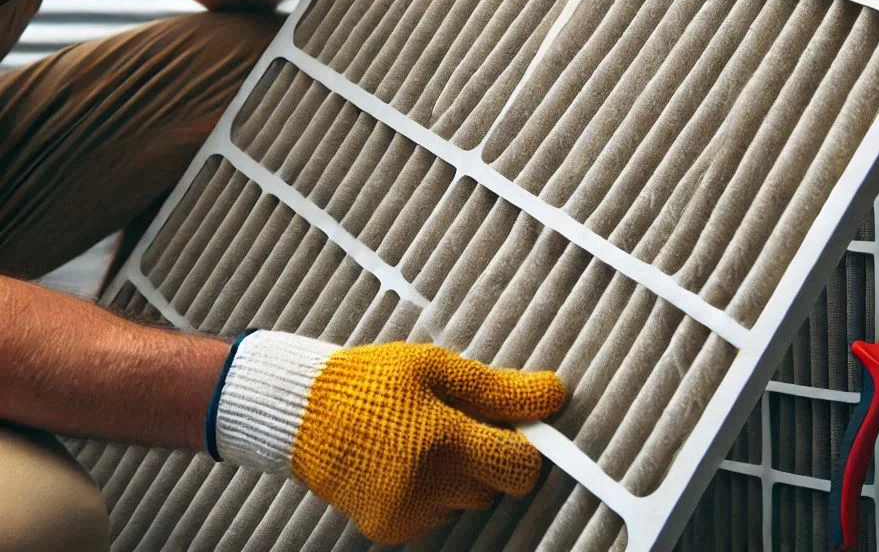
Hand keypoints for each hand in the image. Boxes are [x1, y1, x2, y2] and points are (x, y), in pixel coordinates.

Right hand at [208, 332, 566, 543]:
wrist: (303, 413)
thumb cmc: (374, 380)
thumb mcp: (437, 367)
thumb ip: (500, 389)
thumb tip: (556, 395)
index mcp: (440, 440)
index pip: (520, 468)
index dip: (526, 446)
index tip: (511, 425)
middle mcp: (426, 486)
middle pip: (495, 485)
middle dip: (488, 455)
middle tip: (455, 420)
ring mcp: (407, 514)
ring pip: (468, 501)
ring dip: (461, 474)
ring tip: (423, 436)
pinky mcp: (390, 530)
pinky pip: (438, 514)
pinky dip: (433, 491)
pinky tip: (405, 460)